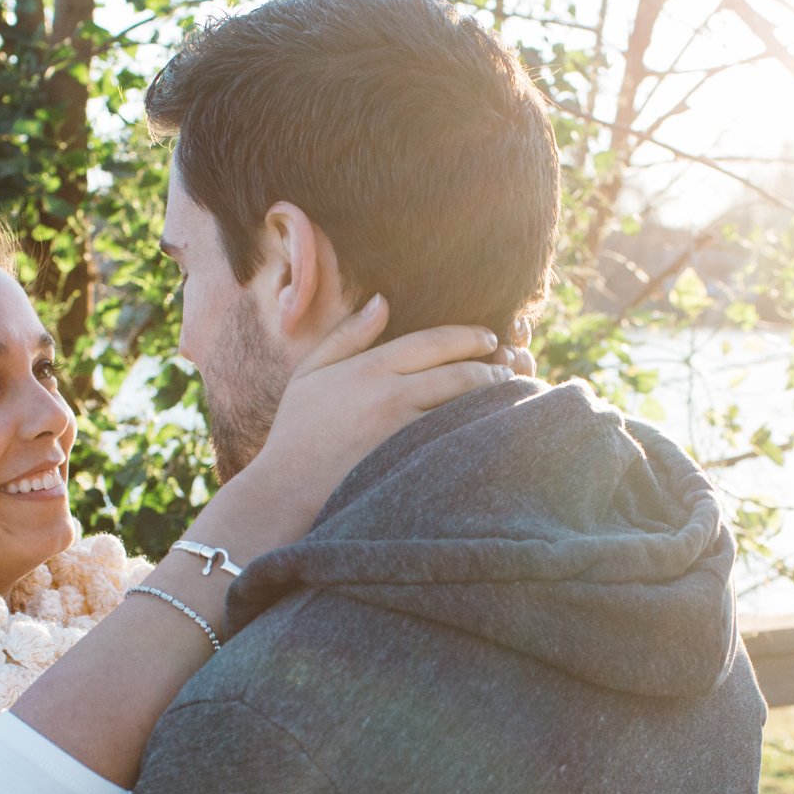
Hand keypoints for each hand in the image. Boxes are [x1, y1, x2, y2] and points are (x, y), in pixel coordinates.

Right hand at [236, 295, 528, 526]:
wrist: (285, 491)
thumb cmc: (296, 432)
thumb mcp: (310, 373)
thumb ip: (347, 335)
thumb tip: (381, 301)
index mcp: (370, 367)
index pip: (434, 342)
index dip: (469, 337)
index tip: (489, 339)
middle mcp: (391, 394)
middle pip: (458, 373)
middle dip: (490, 368)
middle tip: (508, 368)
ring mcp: (402, 430)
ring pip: (463, 407)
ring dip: (491, 398)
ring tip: (507, 393)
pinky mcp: (410, 462)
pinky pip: (454, 440)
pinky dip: (477, 431)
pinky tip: (489, 428)